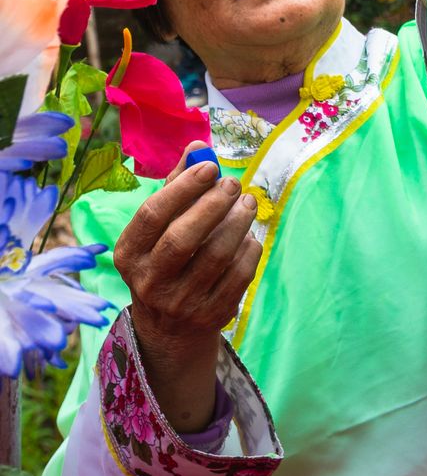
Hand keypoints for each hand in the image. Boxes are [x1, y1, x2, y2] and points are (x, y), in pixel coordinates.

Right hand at [113, 157, 260, 431]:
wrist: (169, 329)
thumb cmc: (166, 259)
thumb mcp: (158, 229)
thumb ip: (176, 185)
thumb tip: (199, 147)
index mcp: (129, 254)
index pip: (152, 215)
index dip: (183, 187)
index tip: (210, 168)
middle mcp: (149, 282)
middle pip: (182, 238)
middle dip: (213, 204)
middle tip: (233, 184)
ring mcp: (180, 303)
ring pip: (216, 256)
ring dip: (238, 222)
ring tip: (247, 203)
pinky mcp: (211, 315)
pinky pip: (239, 275)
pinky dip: (249, 248)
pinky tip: (248, 235)